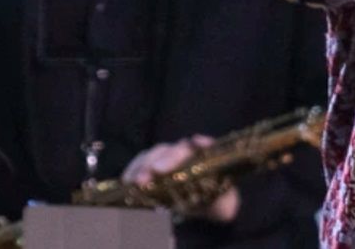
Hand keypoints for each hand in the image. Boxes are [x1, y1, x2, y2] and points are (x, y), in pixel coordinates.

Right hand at [122, 136, 239, 223]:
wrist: (195, 205)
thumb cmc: (211, 201)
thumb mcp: (221, 206)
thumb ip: (226, 207)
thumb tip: (227, 213)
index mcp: (207, 158)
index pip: (206, 145)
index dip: (202, 143)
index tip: (197, 142)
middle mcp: (186, 153)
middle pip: (176, 149)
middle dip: (167, 158)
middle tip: (156, 171)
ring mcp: (165, 157)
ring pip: (155, 154)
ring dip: (145, 165)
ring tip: (137, 180)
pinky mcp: (148, 166)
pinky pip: (139, 163)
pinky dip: (132, 170)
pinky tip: (127, 181)